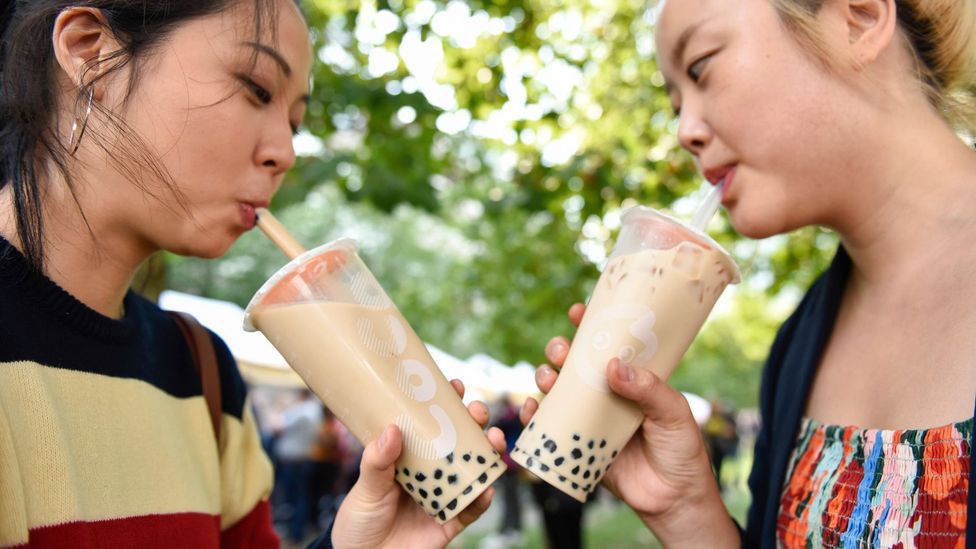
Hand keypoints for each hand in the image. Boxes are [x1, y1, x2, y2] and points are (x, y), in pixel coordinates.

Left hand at [331, 379, 505, 548]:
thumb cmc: (359, 519)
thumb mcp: (365, 486)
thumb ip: (377, 460)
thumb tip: (392, 430)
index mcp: (410, 457)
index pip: (431, 426)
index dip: (446, 405)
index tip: (455, 386)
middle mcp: (431, 473)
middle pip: (460, 443)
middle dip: (474, 424)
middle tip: (477, 411)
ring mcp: (443, 496)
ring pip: (473, 471)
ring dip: (488, 454)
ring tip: (493, 441)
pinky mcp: (449, 522)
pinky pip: (471, 510)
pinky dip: (481, 499)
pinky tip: (487, 488)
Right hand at [522, 304, 736, 546]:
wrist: (675, 500)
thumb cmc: (682, 451)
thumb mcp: (673, 413)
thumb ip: (648, 388)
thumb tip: (614, 366)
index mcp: (634, 381)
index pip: (610, 346)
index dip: (592, 326)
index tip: (579, 311)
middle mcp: (609, 396)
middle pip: (577, 365)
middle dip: (562, 351)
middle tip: (561, 350)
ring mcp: (592, 419)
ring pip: (560, 391)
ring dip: (546, 378)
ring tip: (548, 377)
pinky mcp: (579, 445)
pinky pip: (551, 427)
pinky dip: (536, 416)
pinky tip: (533, 408)